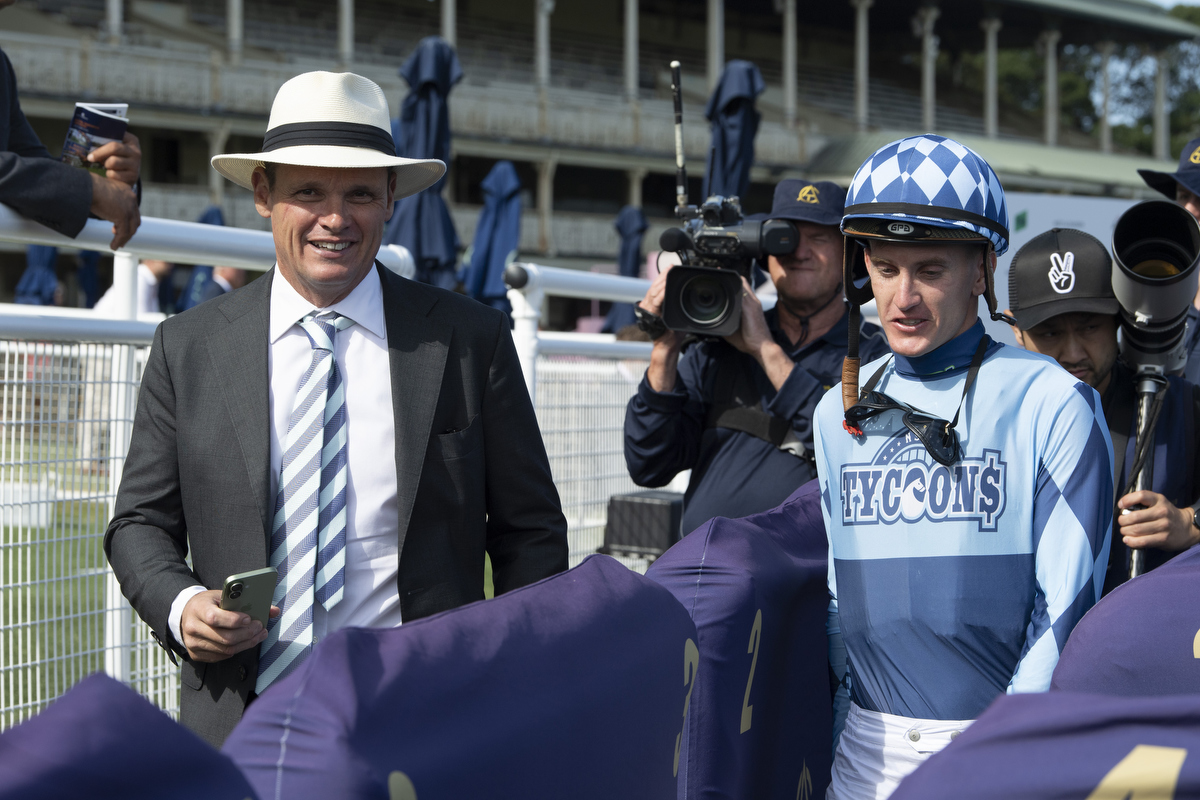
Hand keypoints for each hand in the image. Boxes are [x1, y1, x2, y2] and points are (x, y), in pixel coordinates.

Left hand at [87, 131, 140, 186]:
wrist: (129, 174)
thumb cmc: (118, 157)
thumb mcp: (116, 145)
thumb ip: (107, 139)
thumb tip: (87, 137)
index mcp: (132, 140)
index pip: (115, 135)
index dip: (102, 138)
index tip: (90, 142)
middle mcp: (136, 152)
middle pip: (114, 148)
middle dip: (99, 153)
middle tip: (90, 157)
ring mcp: (136, 165)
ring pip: (112, 162)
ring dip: (105, 164)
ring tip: (106, 165)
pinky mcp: (133, 176)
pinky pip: (114, 174)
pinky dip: (109, 174)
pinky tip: (111, 173)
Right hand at [89, 172, 140, 249]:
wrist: (85, 185)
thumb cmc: (87, 186)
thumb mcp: (103, 192)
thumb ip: (109, 200)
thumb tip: (104, 209)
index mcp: (127, 192)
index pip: (132, 210)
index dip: (127, 221)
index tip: (118, 228)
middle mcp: (131, 199)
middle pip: (135, 220)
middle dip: (128, 231)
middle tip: (121, 239)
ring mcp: (129, 208)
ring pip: (130, 228)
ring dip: (124, 239)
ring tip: (117, 245)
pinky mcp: (123, 216)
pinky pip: (123, 233)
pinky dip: (119, 241)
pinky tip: (113, 246)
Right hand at [179, 590, 280, 662]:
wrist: (186, 613)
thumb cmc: (209, 603)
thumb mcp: (223, 595)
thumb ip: (247, 602)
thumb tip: (274, 611)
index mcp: (198, 609)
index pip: (215, 618)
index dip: (234, 620)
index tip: (249, 619)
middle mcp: (193, 627)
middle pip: (224, 637)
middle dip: (247, 634)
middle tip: (260, 628)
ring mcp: (193, 643)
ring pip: (225, 649)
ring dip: (246, 644)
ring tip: (258, 635)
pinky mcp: (196, 654)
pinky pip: (220, 656)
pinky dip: (236, 650)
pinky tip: (244, 642)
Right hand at [642, 263, 683, 391]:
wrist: (668, 345)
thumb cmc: (675, 332)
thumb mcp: (681, 314)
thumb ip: (684, 305)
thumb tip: (697, 298)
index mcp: (657, 303)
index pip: (659, 286)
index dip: (664, 276)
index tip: (671, 267)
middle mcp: (651, 305)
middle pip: (655, 286)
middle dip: (663, 275)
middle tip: (670, 267)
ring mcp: (650, 309)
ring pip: (654, 291)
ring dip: (661, 281)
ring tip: (667, 273)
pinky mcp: (652, 315)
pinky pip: (656, 302)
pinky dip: (660, 295)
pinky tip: (664, 288)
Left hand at [724, 277, 794, 390]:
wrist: (763, 347)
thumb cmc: (751, 340)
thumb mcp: (735, 328)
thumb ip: (727, 322)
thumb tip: (714, 322)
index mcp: (750, 305)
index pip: (742, 287)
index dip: (733, 281)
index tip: (722, 277)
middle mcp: (752, 301)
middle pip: (742, 281)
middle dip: (730, 277)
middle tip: (716, 273)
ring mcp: (752, 303)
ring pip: (742, 284)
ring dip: (731, 280)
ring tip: (717, 275)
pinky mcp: (750, 307)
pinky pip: (741, 293)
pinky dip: (732, 289)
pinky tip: (722, 285)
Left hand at [1117, 491, 1199, 552]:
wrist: (1186, 527)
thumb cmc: (1167, 515)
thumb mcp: (1158, 503)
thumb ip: (1143, 504)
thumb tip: (1122, 510)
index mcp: (1158, 500)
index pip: (1141, 495)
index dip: (1127, 500)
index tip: (1121, 506)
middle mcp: (1162, 512)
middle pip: (1134, 516)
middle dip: (1123, 521)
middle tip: (1122, 523)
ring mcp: (1163, 526)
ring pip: (1136, 529)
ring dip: (1125, 531)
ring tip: (1125, 531)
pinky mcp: (1163, 538)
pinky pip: (1143, 541)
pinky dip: (1131, 541)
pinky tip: (1128, 540)